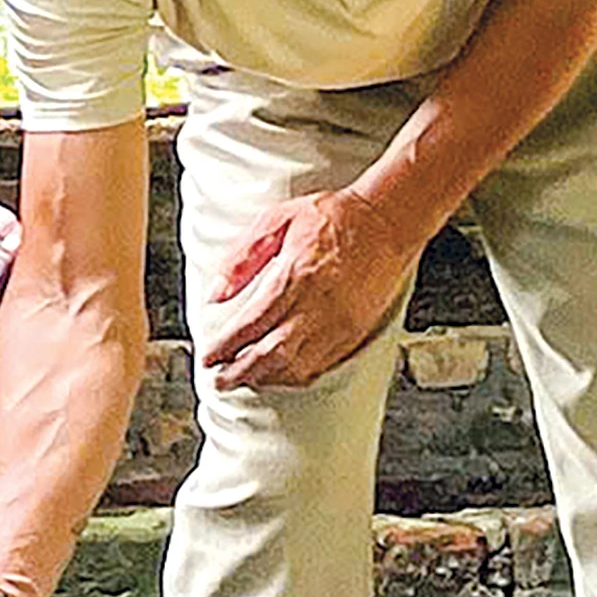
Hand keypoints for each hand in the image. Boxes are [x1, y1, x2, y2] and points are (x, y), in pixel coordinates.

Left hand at [205, 183, 422, 392]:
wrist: (388, 221)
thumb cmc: (335, 216)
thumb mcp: (278, 219)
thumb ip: (242, 256)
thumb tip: (216, 293)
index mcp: (294, 276)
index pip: (250, 324)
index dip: (225, 346)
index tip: (208, 356)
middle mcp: (317, 306)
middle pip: (270, 354)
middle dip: (239, 372)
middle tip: (219, 380)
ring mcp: (339, 323)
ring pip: (296, 366)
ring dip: (265, 378)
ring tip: (244, 380)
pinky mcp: (356, 331)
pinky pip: (322, 365)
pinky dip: (296, 376)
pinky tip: (280, 374)